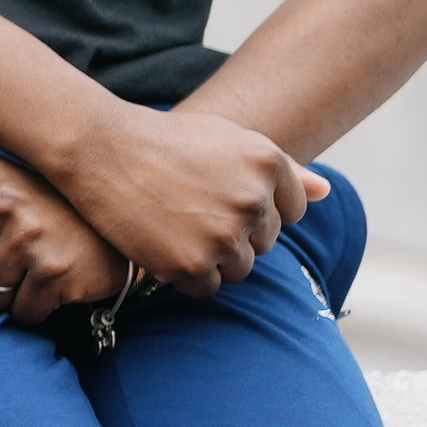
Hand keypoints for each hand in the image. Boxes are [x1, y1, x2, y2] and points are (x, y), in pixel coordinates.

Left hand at [0, 155, 127, 324]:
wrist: (124, 225)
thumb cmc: (43, 209)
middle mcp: (4, 200)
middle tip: (14, 257)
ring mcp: (32, 236)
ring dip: (6, 296)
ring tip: (34, 269)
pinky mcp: (57, 272)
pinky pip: (21, 315)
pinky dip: (35, 310)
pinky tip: (56, 284)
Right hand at [46, 106, 316, 296]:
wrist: (99, 148)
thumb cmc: (163, 141)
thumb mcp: (227, 138)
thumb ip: (284, 169)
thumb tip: (327, 192)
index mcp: (268, 164)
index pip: (290, 213)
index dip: (252, 209)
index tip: (217, 196)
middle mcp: (254, 200)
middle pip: (264, 243)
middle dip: (232, 233)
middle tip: (188, 209)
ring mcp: (224, 235)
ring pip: (239, 268)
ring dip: (212, 257)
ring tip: (176, 227)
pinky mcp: (193, 264)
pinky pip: (208, 287)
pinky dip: (186, 275)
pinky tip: (163, 244)